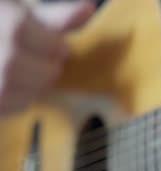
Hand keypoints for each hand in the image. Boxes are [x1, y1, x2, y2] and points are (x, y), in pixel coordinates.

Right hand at [0, 0, 93, 114]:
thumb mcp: (14, 9)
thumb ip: (55, 15)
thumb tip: (89, 10)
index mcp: (15, 28)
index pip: (59, 49)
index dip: (52, 43)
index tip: (40, 38)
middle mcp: (6, 60)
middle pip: (50, 73)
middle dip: (44, 64)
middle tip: (24, 52)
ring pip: (35, 93)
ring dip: (32, 82)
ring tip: (12, 66)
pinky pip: (16, 107)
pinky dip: (17, 97)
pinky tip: (3, 81)